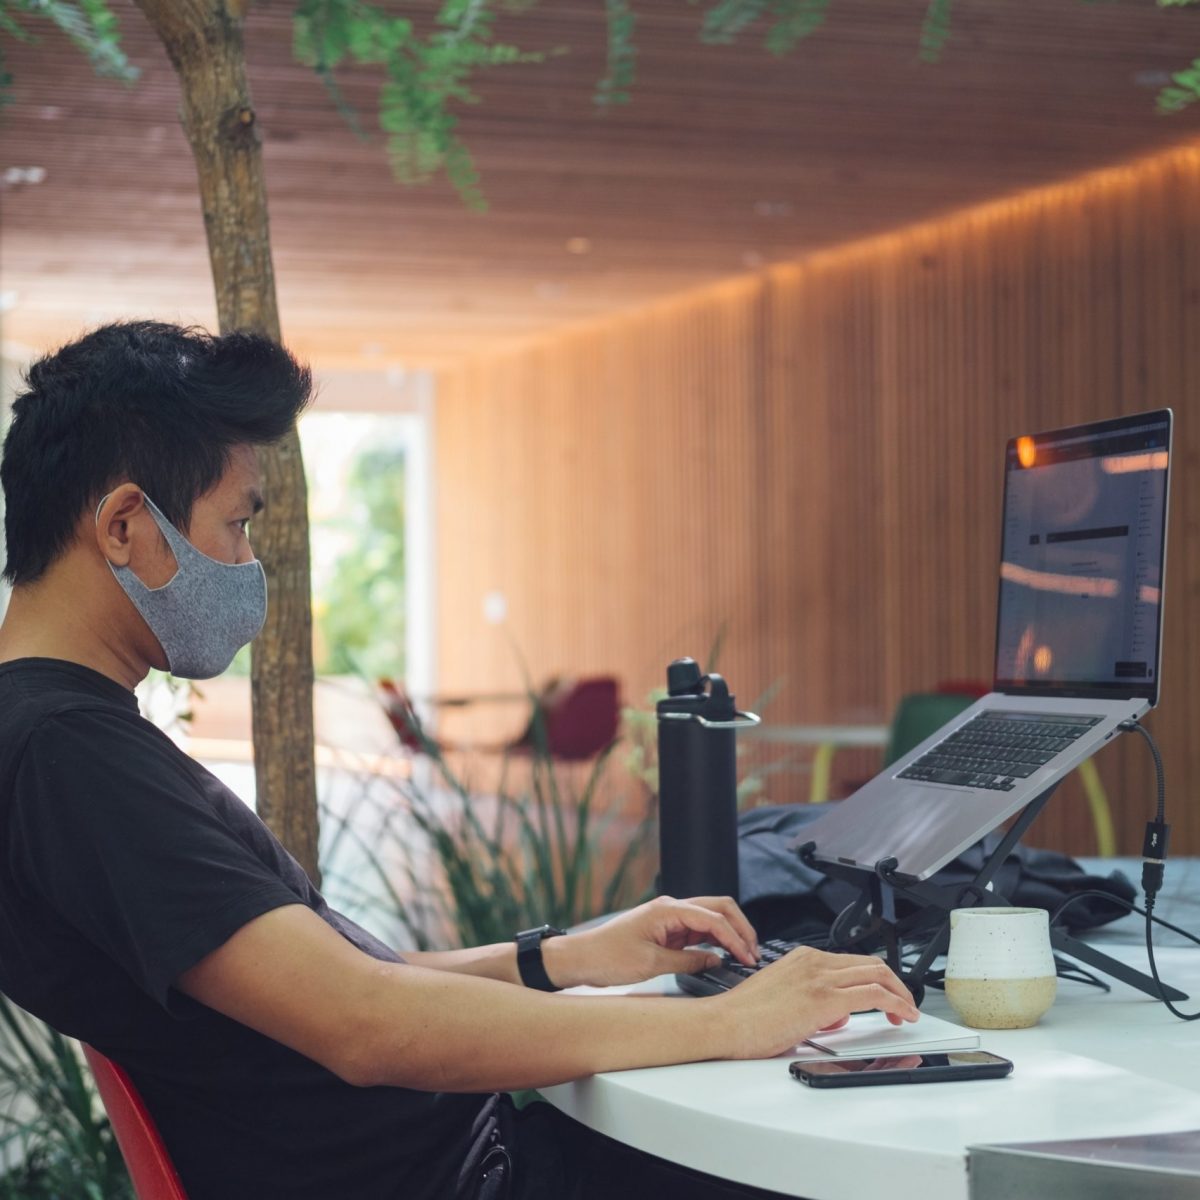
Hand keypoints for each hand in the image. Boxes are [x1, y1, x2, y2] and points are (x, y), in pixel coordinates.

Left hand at [543, 894, 758, 988]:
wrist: (580, 958)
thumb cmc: (607, 957)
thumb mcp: (651, 964)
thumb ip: (688, 961)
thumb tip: (715, 960)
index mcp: (667, 909)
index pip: (713, 918)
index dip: (735, 938)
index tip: (747, 957)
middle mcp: (670, 907)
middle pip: (717, 908)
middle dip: (740, 928)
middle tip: (753, 952)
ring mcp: (669, 917)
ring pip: (709, 917)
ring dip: (729, 933)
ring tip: (744, 955)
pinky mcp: (666, 929)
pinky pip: (697, 930)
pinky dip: (713, 940)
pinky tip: (722, 954)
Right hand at [713, 944, 919, 1059]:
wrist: (724, 1023)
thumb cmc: (745, 1017)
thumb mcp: (784, 998)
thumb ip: (812, 1001)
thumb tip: (836, 1015)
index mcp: (803, 958)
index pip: (853, 961)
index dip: (877, 978)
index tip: (887, 996)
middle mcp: (813, 961)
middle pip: (871, 962)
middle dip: (895, 983)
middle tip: (904, 1004)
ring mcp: (819, 977)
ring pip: (877, 974)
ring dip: (900, 993)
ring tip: (908, 1012)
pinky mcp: (823, 998)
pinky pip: (873, 994)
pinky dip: (896, 1002)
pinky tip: (902, 1016)